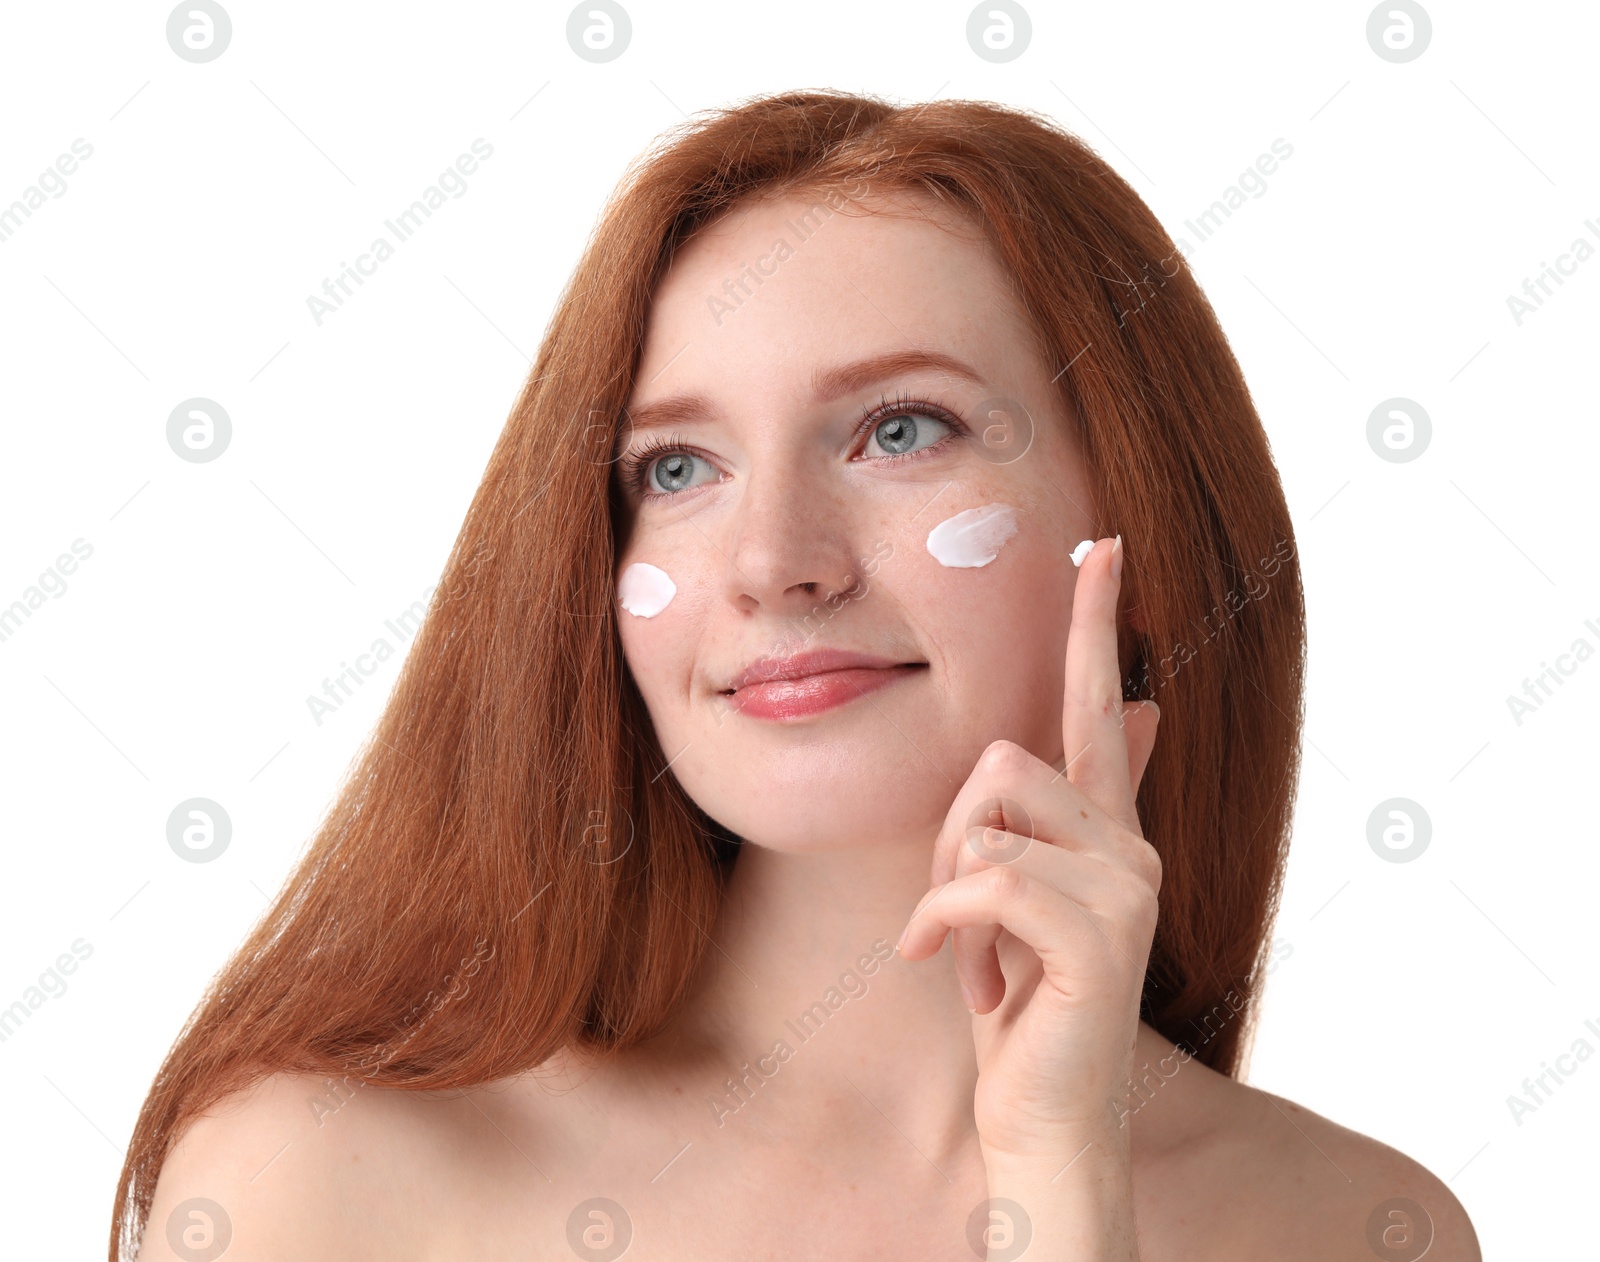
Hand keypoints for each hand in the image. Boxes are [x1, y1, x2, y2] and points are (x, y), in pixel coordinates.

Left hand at [895, 534, 1161, 1159]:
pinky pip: (984, 879)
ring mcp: (1124, 889)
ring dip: (947, 889)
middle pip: (999, 758)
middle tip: (955, 914)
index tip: (1100, 542)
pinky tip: (951, 974)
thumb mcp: (1016, 899)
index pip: (1095, 702)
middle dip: (950, 835)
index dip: (1095, 621)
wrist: (1044, 1118)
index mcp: (1105, 827)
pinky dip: (940, 926)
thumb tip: (1131, 717)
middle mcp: (1128, 845)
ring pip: (986, 814)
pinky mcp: (1098, 935)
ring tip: (969, 955)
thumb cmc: (1022, 1005)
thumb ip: (1044, 817)